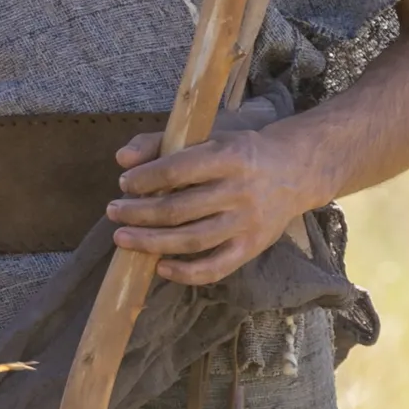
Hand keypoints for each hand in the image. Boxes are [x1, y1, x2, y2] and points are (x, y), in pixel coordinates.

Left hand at [106, 120, 322, 286]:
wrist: (296, 170)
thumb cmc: (240, 151)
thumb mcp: (207, 135)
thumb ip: (160, 142)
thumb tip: (122, 159)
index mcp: (228, 156)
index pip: (177, 169)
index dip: (145, 179)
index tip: (124, 183)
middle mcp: (240, 191)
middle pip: (179, 209)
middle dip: (139, 213)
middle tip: (113, 212)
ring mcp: (248, 222)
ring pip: (192, 241)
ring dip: (152, 243)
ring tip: (123, 238)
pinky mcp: (253, 247)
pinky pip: (216, 268)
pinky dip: (186, 273)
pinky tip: (160, 267)